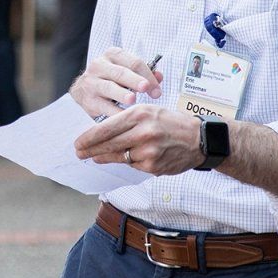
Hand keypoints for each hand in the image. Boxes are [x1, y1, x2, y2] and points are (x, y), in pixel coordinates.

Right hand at [69, 47, 163, 118]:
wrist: (84, 90)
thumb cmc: (112, 79)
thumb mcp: (127, 71)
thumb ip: (145, 74)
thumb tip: (159, 76)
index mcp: (113, 54)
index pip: (134, 62)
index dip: (148, 75)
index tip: (157, 91)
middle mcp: (99, 65)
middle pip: (120, 73)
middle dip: (134, 81)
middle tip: (145, 87)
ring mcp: (91, 82)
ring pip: (108, 87)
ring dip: (121, 94)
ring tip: (132, 100)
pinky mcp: (86, 99)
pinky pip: (102, 106)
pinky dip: (114, 112)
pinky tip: (125, 117)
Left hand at [74, 104, 203, 175]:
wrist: (199, 139)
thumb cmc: (171, 122)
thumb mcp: (149, 111)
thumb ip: (127, 121)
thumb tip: (102, 133)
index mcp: (139, 114)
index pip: (107, 128)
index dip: (89, 137)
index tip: (78, 142)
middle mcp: (143, 132)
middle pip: (108, 144)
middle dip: (90, 149)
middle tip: (79, 153)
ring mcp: (148, 150)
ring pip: (119, 156)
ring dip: (105, 157)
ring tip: (95, 157)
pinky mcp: (153, 166)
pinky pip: (133, 164)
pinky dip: (128, 161)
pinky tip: (127, 157)